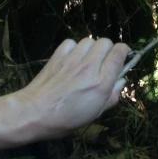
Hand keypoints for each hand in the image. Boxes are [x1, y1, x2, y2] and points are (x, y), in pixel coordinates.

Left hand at [13, 37, 129, 138]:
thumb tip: (121, 81)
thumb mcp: (95, 114)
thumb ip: (112, 96)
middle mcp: (89, 66)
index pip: (119, 52)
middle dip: (108, 50)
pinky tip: (71, 59)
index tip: (121, 59)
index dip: (124, 52)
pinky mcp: (57, 56)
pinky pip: (71, 42)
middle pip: (106, 42)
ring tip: (86, 61)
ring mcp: (72, 59)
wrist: (33, 113)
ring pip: (89, 40)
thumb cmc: (66, 119)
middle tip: (103, 63)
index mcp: (102, 82)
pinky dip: (74, 48)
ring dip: (91, 49)